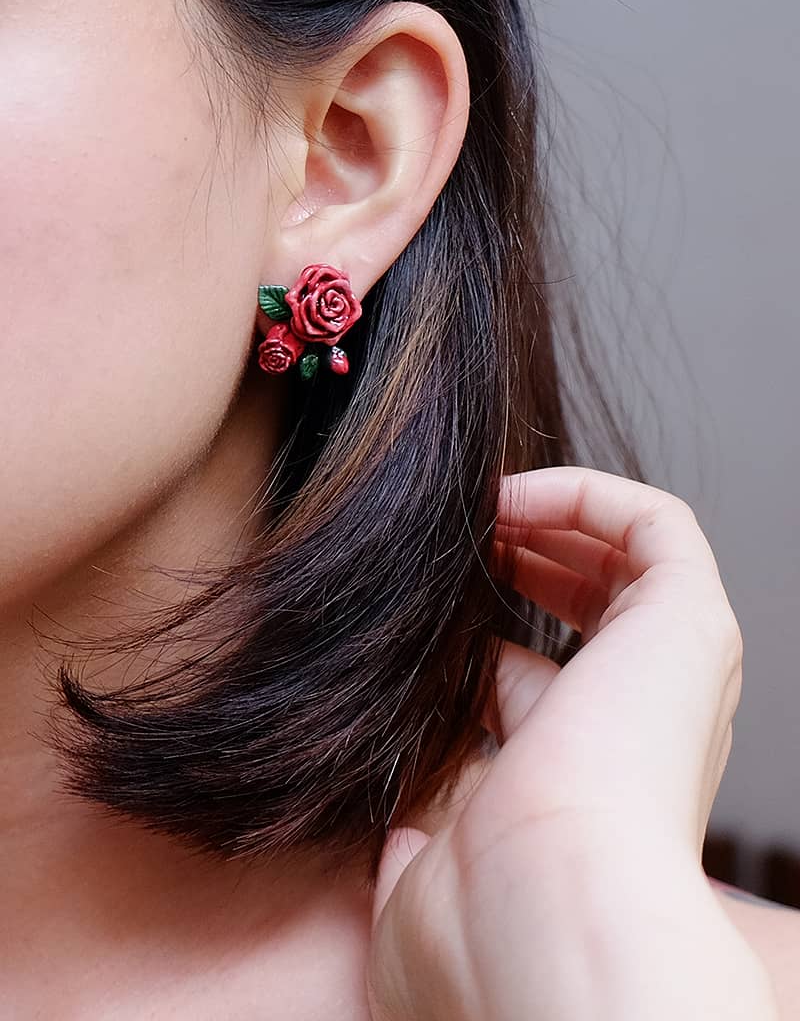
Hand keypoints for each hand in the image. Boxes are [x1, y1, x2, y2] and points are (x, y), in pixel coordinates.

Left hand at [366, 466, 774, 1020]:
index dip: (478, 642)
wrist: (550, 907)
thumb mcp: (430, 870)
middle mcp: (639, 722)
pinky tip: (512, 496)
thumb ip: (422, 837)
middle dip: (525, 566)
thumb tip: (401, 828)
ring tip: (483, 505)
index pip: (537, 687)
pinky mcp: (690, 621)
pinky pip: (656, 524)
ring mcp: (673, 670)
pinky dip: (585, 494)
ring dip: (554, 520)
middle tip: (461, 543)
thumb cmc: (486, 911)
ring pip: (630, 562)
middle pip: (592, 613)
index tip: (421, 614)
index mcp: (584, 780)